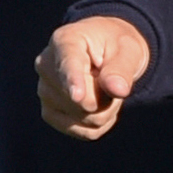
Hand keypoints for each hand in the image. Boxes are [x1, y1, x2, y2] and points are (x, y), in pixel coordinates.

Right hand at [34, 15, 149, 139]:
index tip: (78, 95)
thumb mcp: (128, 50)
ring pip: (85, 118)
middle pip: (83, 100)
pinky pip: (85, 132)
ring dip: (105, 110)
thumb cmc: (116, 47)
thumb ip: (122, 68)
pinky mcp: (49, 113)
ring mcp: (45, 91)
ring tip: (103, 87)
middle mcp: (46, 65)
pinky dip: (101, 123)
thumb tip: (118, 89)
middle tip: (112, 78)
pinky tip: (99, 103)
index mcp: (65, 41)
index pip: (68, 64)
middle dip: (106, 97)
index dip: (73, 81)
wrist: (105, 54)